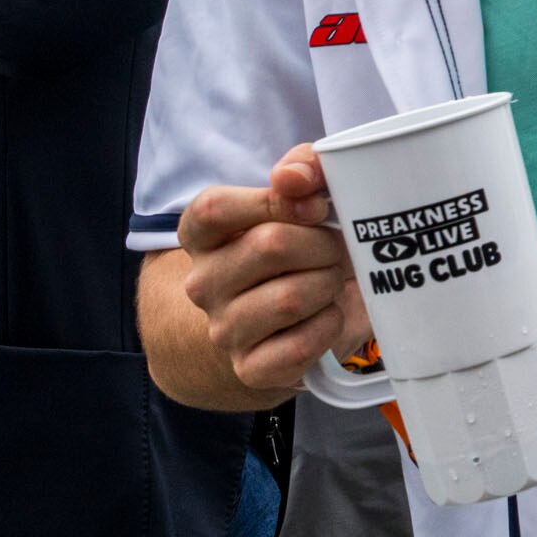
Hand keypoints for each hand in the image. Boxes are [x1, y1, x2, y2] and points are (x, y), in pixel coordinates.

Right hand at [178, 146, 362, 402]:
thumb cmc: (302, 246)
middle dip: (322, 244)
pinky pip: (301, 345)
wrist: (299, 318)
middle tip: (335, 250)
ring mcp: (222, 329)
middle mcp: (201, 283)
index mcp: (202, 236)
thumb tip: (293, 176)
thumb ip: (302, 168)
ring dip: (328, 285)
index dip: (274, 201)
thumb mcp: (303, 197)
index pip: (214, 208)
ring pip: (290, 298)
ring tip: (330, 282)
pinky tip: (327, 316)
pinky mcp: (250, 368)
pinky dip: (329, 326)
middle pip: (270, 246)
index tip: (316, 207)